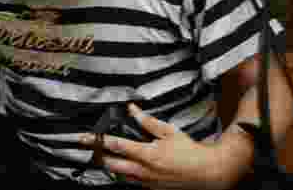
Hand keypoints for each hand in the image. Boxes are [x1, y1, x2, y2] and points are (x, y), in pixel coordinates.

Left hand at [81, 104, 226, 189]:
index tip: (84, 137)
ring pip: (119, 175)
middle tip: (86, 148)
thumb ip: (148, 121)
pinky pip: (131, 182)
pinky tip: (119, 167)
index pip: (115, 145)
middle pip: (111, 164)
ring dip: (109, 166)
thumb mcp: (169, 132)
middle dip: (97, 156)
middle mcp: (144, 170)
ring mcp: (147, 182)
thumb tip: (133, 109)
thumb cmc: (190, 152)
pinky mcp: (152, 189)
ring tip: (99, 156)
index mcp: (147, 154)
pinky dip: (122, 174)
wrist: (208, 174)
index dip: (97, 140)